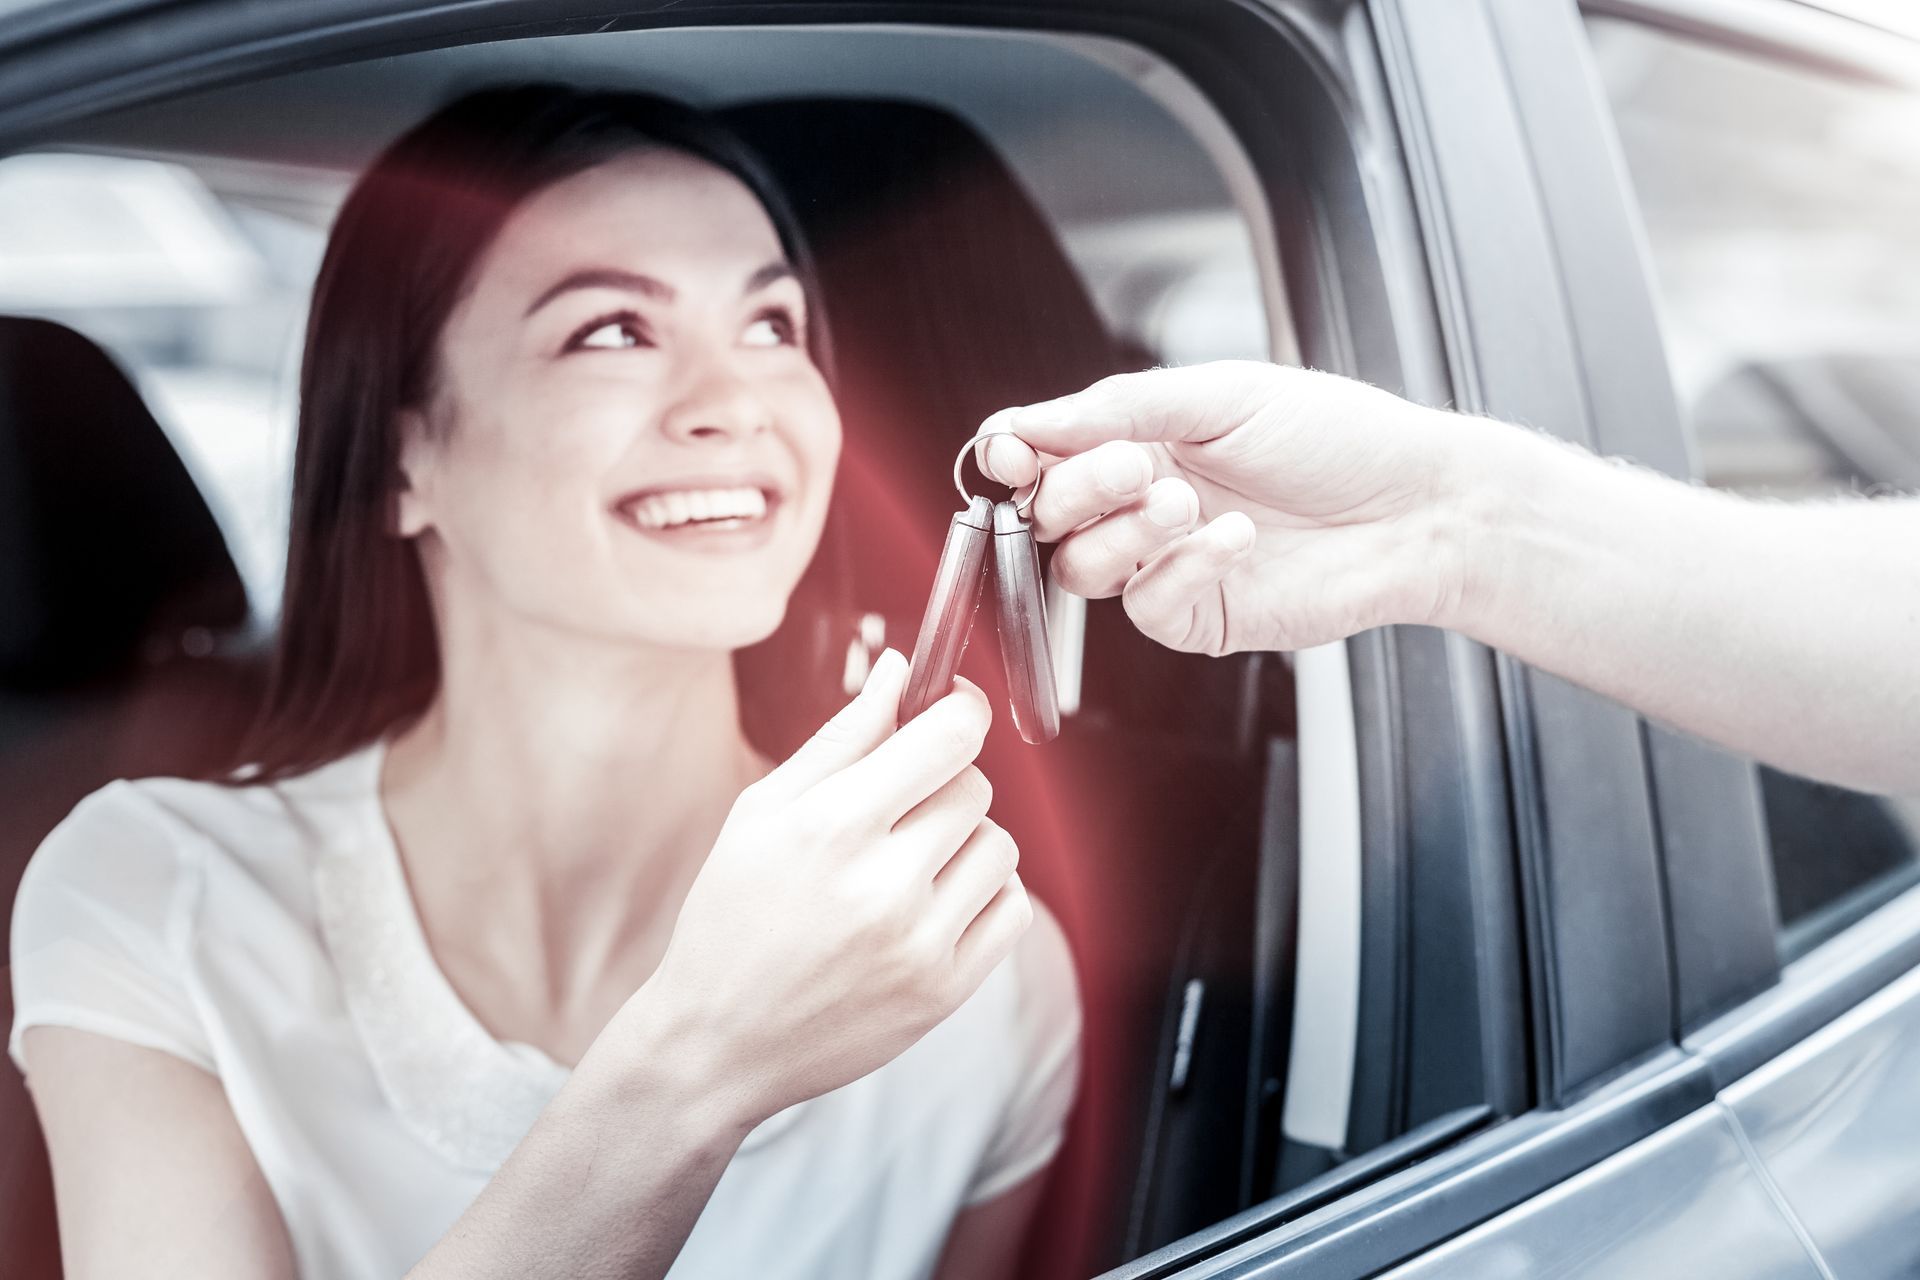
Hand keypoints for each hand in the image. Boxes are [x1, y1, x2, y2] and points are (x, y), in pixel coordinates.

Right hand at [619, 649, 1029, 1127]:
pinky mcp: (944, 992)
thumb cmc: (732, 918)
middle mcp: (882, 884)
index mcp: (832, 826)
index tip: (954, 709)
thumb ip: (841, 738)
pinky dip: (984, 896)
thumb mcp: (762, 813)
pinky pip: (1012, 911)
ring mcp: (919, 943)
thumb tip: (900, 672)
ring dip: (964, 843)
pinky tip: (935, 903)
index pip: (949, 737)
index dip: (961, 709)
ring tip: (910, 865)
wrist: (717, 1042)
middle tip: (898, 811)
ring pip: (1000, 847)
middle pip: (975, 789)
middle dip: (942, 785)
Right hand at [975, 361, 1461, 653]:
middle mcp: (1141, 504)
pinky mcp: (1199, 618)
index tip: (1012, 452)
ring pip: (1081, 569)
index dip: (1013, 456)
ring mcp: (1166, 565)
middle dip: (1074, 488)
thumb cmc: (1336, 438)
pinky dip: (1179, 570)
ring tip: (1187, 501)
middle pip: (1047, 516)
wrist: (1418, 507)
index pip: (1041, 455)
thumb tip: (1029, 423)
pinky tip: (1234, 539)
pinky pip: (1145, 608)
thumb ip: (1119, 408)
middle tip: (1132, 466)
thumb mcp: (1222, 394)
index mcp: (1140, 440)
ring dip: (1122, 531)